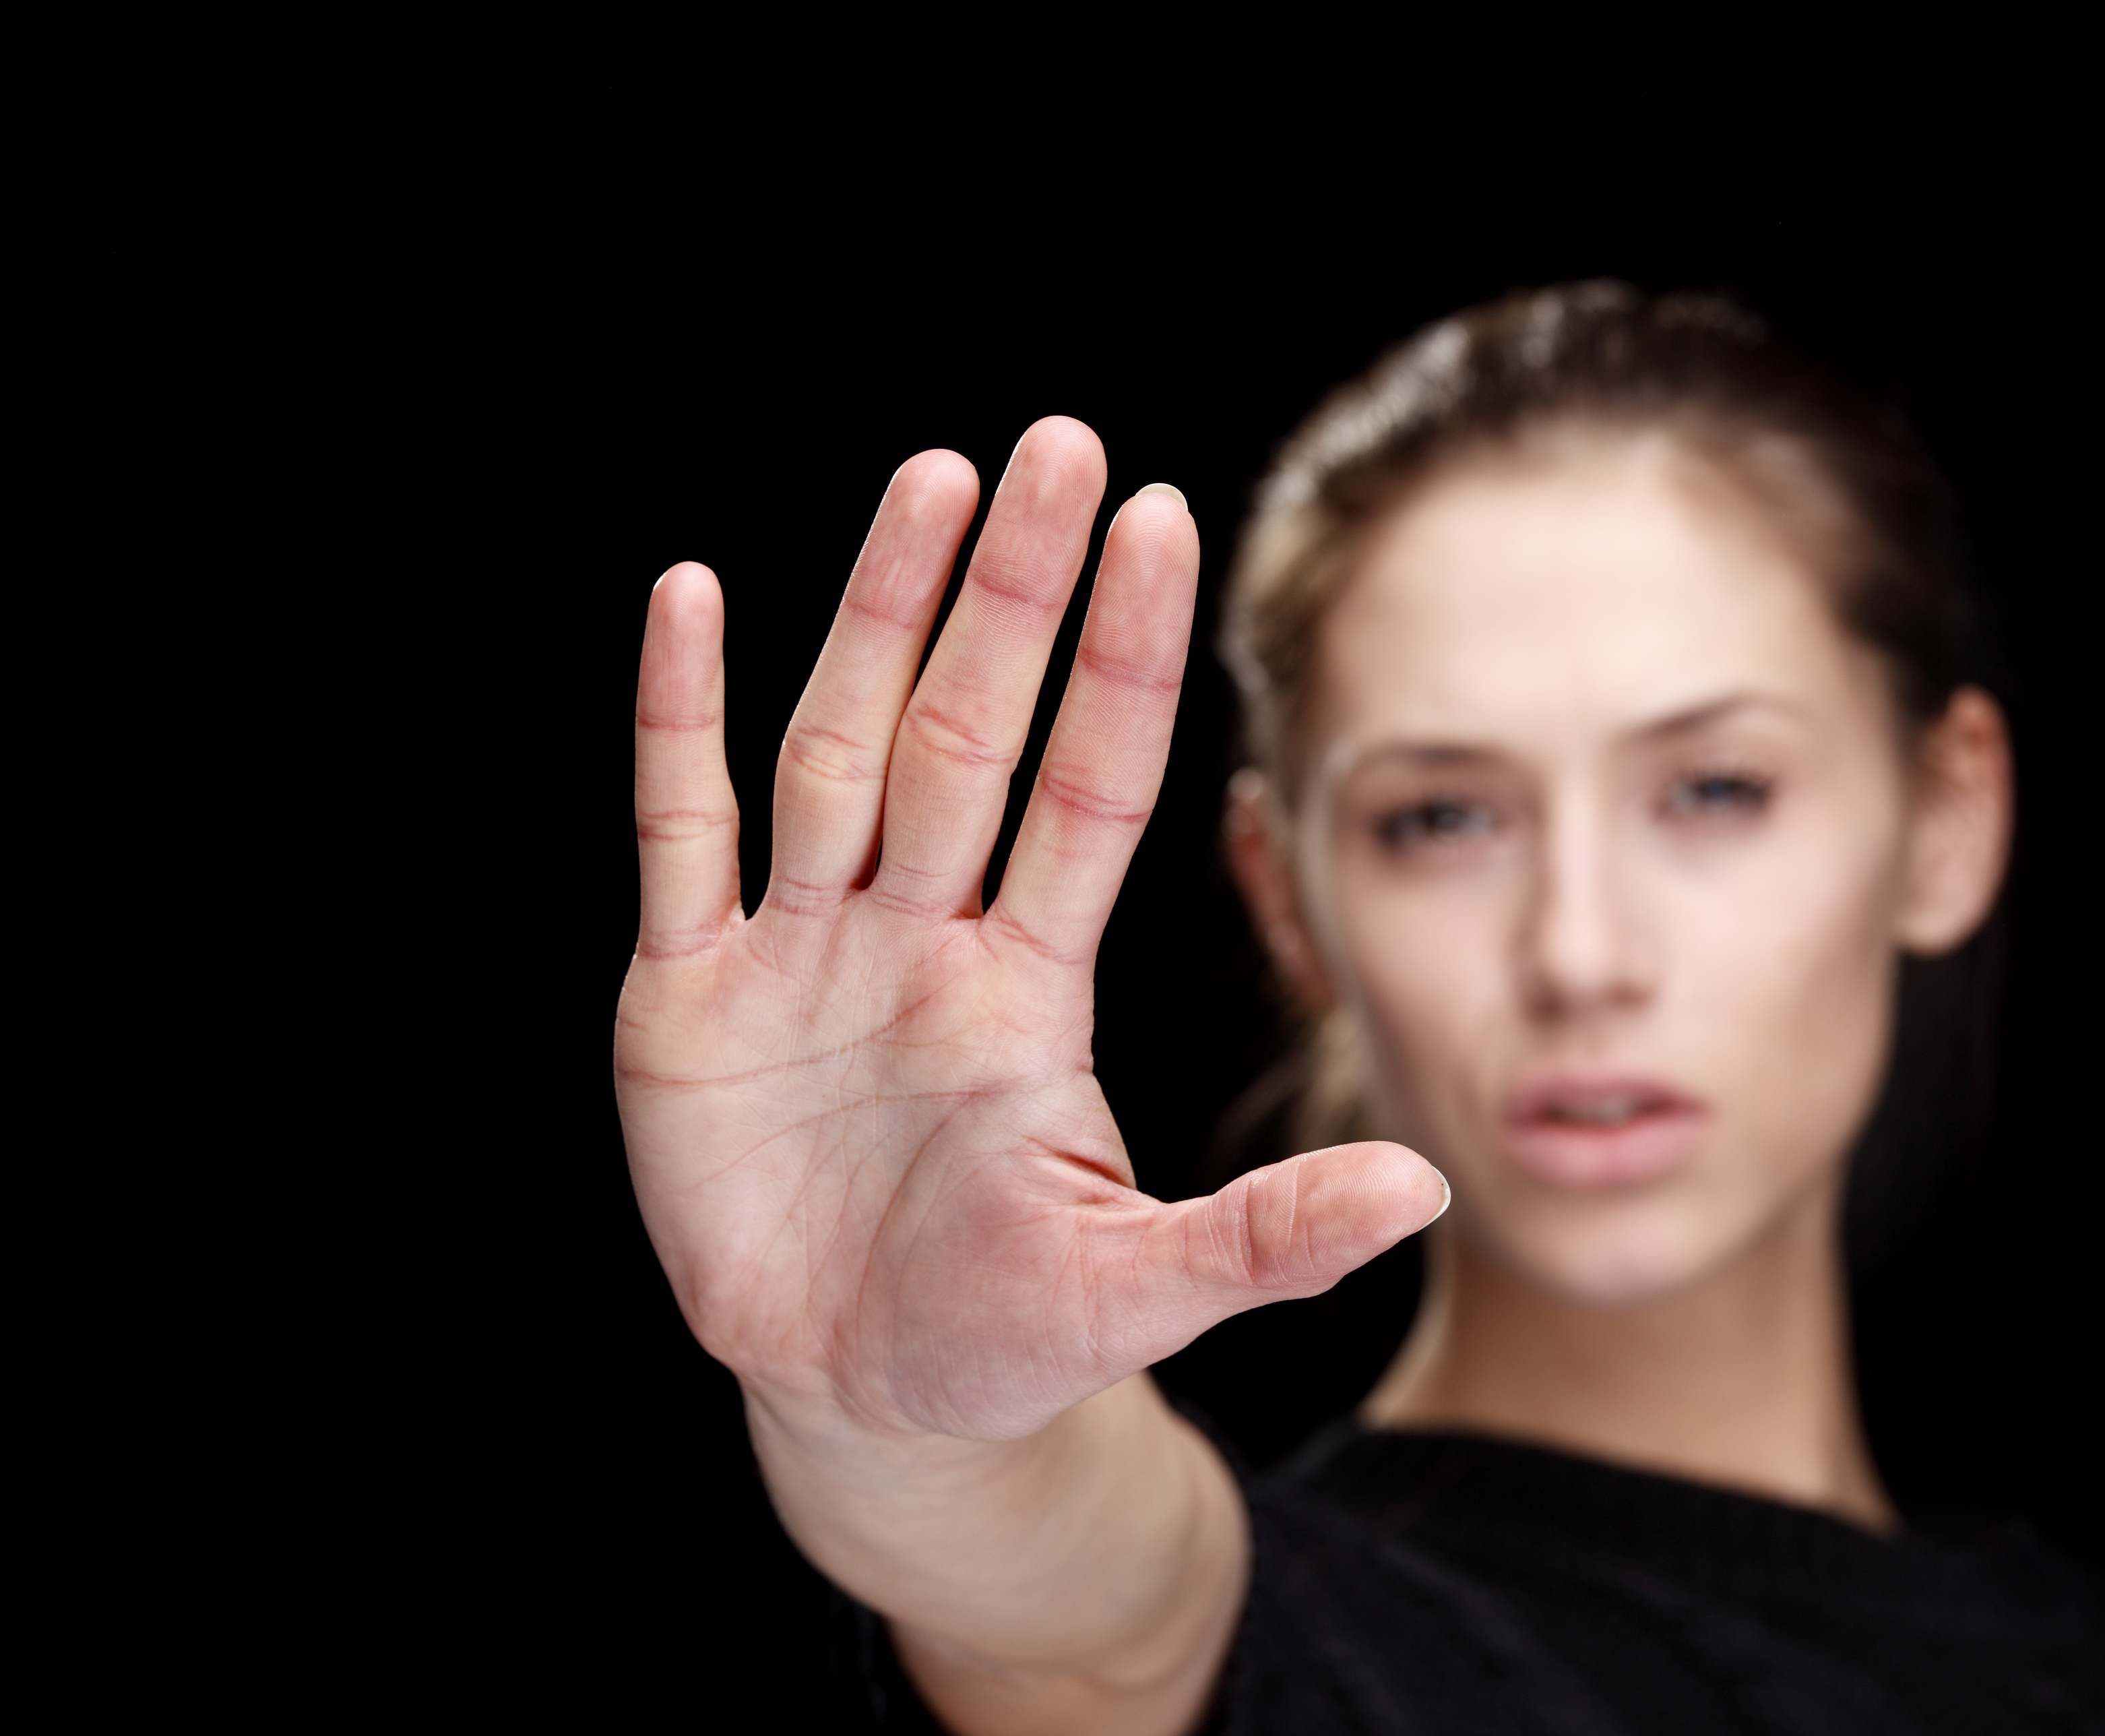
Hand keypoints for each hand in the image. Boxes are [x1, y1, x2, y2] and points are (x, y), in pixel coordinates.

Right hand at [615, 419, 1444, 1448]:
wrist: (869, 1399)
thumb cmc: (1010, 1332)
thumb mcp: (1137, 1290)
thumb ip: (1268, 1236)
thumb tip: (1427, 1186)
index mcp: (1030, 986)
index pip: (1088, 788)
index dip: (1120, 661)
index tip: (1162, 523)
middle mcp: (920, 938)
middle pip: (967, 732)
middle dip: (1010, 595)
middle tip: (1056, 446)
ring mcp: (802, 956)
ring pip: (836, 750)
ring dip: (873, 619)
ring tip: (929, 481)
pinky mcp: (688, 1003)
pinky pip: (680, 838)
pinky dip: (677, 725)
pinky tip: (690, 598)